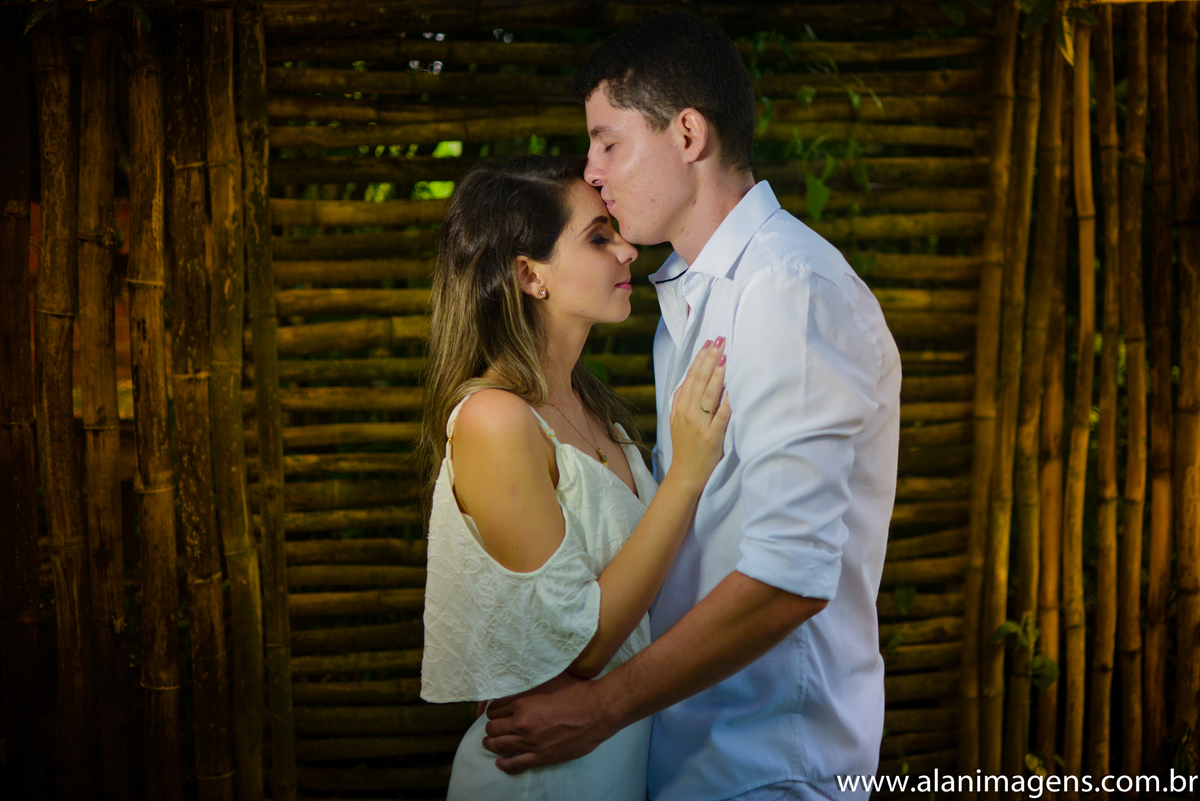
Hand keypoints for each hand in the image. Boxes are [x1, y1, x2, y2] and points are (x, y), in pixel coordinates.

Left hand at [482, 672, 616, 772]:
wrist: (599, 711)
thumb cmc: (579, 691)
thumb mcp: (552, 678)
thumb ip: (534, 680)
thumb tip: (526, 675)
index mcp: (522, 702)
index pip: (494, 708)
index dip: (494, 710)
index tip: (497, 712)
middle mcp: (522, 723)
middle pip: (493, 728)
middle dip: (492, 727)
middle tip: (494, 727)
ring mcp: (530, 742)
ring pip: (499, 746)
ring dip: (492, 744)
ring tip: (491, 743)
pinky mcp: (541, 756)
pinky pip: (515, 764)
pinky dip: (504, 764)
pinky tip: (500, 762)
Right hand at [668, 337, 731, 490]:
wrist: (685, 473)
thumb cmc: (686, 446)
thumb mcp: (677, 420)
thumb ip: (682, 400)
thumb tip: (691, 378)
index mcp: (680, 406)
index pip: (691, 377)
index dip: (700, 358)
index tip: (709, 342)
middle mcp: (688, 412)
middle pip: (699, 380)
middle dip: (710, 358)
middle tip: (720, 340)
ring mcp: (699, 424)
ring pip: (708, 394)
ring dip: (717, 374)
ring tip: (725, 356)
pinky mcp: (711, 436)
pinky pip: (721, 415)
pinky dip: (726, 401)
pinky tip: (733, 388)